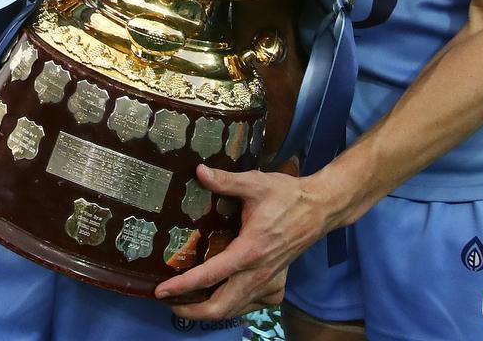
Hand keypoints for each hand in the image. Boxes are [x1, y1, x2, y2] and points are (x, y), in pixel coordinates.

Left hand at [155, 163, 326, 319]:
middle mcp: (258, 272)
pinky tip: (220, 294)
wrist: (320, 208)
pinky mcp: (276, 282)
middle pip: (221, 307)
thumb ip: (226, 181)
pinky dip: (231, 306)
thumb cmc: (287, 195)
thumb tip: (199, 172)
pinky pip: (249, 304)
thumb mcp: (256, 183)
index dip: (183, 286)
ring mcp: (268, 280)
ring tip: (188, 301)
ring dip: (209, 311)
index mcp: (250, 250)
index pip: (210, 276)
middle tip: (169, 302)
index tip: (162, 291)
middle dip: (191, 311)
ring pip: (235, 309)